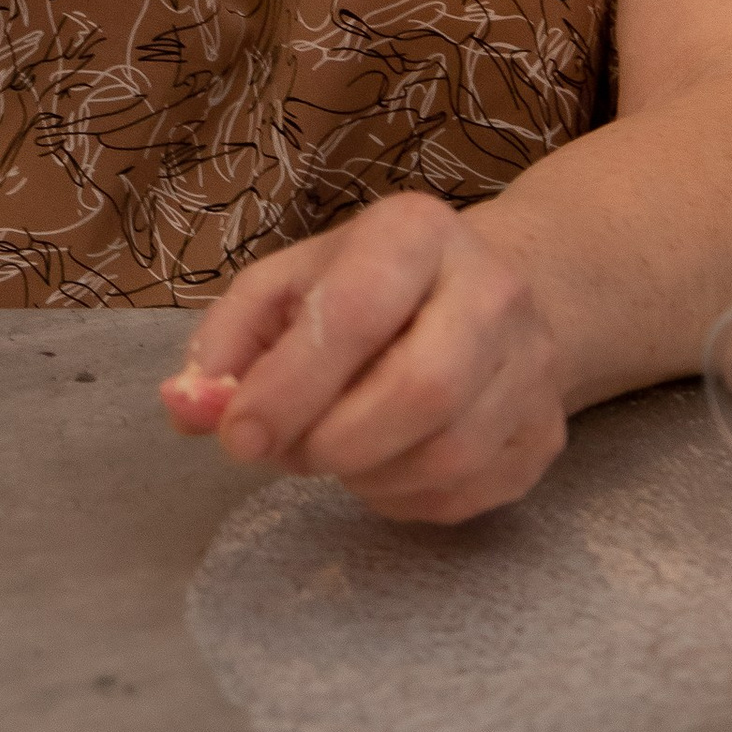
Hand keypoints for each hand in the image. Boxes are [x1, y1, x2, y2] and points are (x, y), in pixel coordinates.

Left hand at [161, 192, 567, 521]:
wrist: (487, 295)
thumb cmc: (366, 288)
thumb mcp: (287, 285)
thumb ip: (229, 342)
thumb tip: (186, 407)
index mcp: (416, 232)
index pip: (358, 312)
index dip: (290, 386)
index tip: (237, 436)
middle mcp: (493, 291)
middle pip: (422, 389)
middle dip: (334, 441)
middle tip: (285, 454)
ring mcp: (532, 367)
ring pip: (448, 453)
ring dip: (364, 475)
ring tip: (327, 453)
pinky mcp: (544, 436)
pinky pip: (466, 494)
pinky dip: (400, 499)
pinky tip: (376, 468)